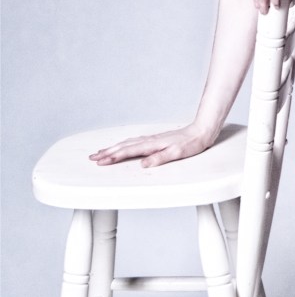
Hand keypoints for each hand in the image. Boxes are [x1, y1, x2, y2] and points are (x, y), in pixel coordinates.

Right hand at [89, 123, 215, 168]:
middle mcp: (149, 140)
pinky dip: (124, 144)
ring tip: (101, 152)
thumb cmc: (191, 144)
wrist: (201, 131)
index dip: (113, 157)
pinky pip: (134, 141)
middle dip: (107, 152)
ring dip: (113, 147)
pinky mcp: (156, 139)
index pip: (128, 151)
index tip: (100, 161)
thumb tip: (143, 164)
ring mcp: (152, 139)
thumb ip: (160, 158)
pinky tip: (122, 145)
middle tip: (92, 157)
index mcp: (152, 145)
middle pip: (123, 146)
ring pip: (127, 143)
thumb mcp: (177, 154)